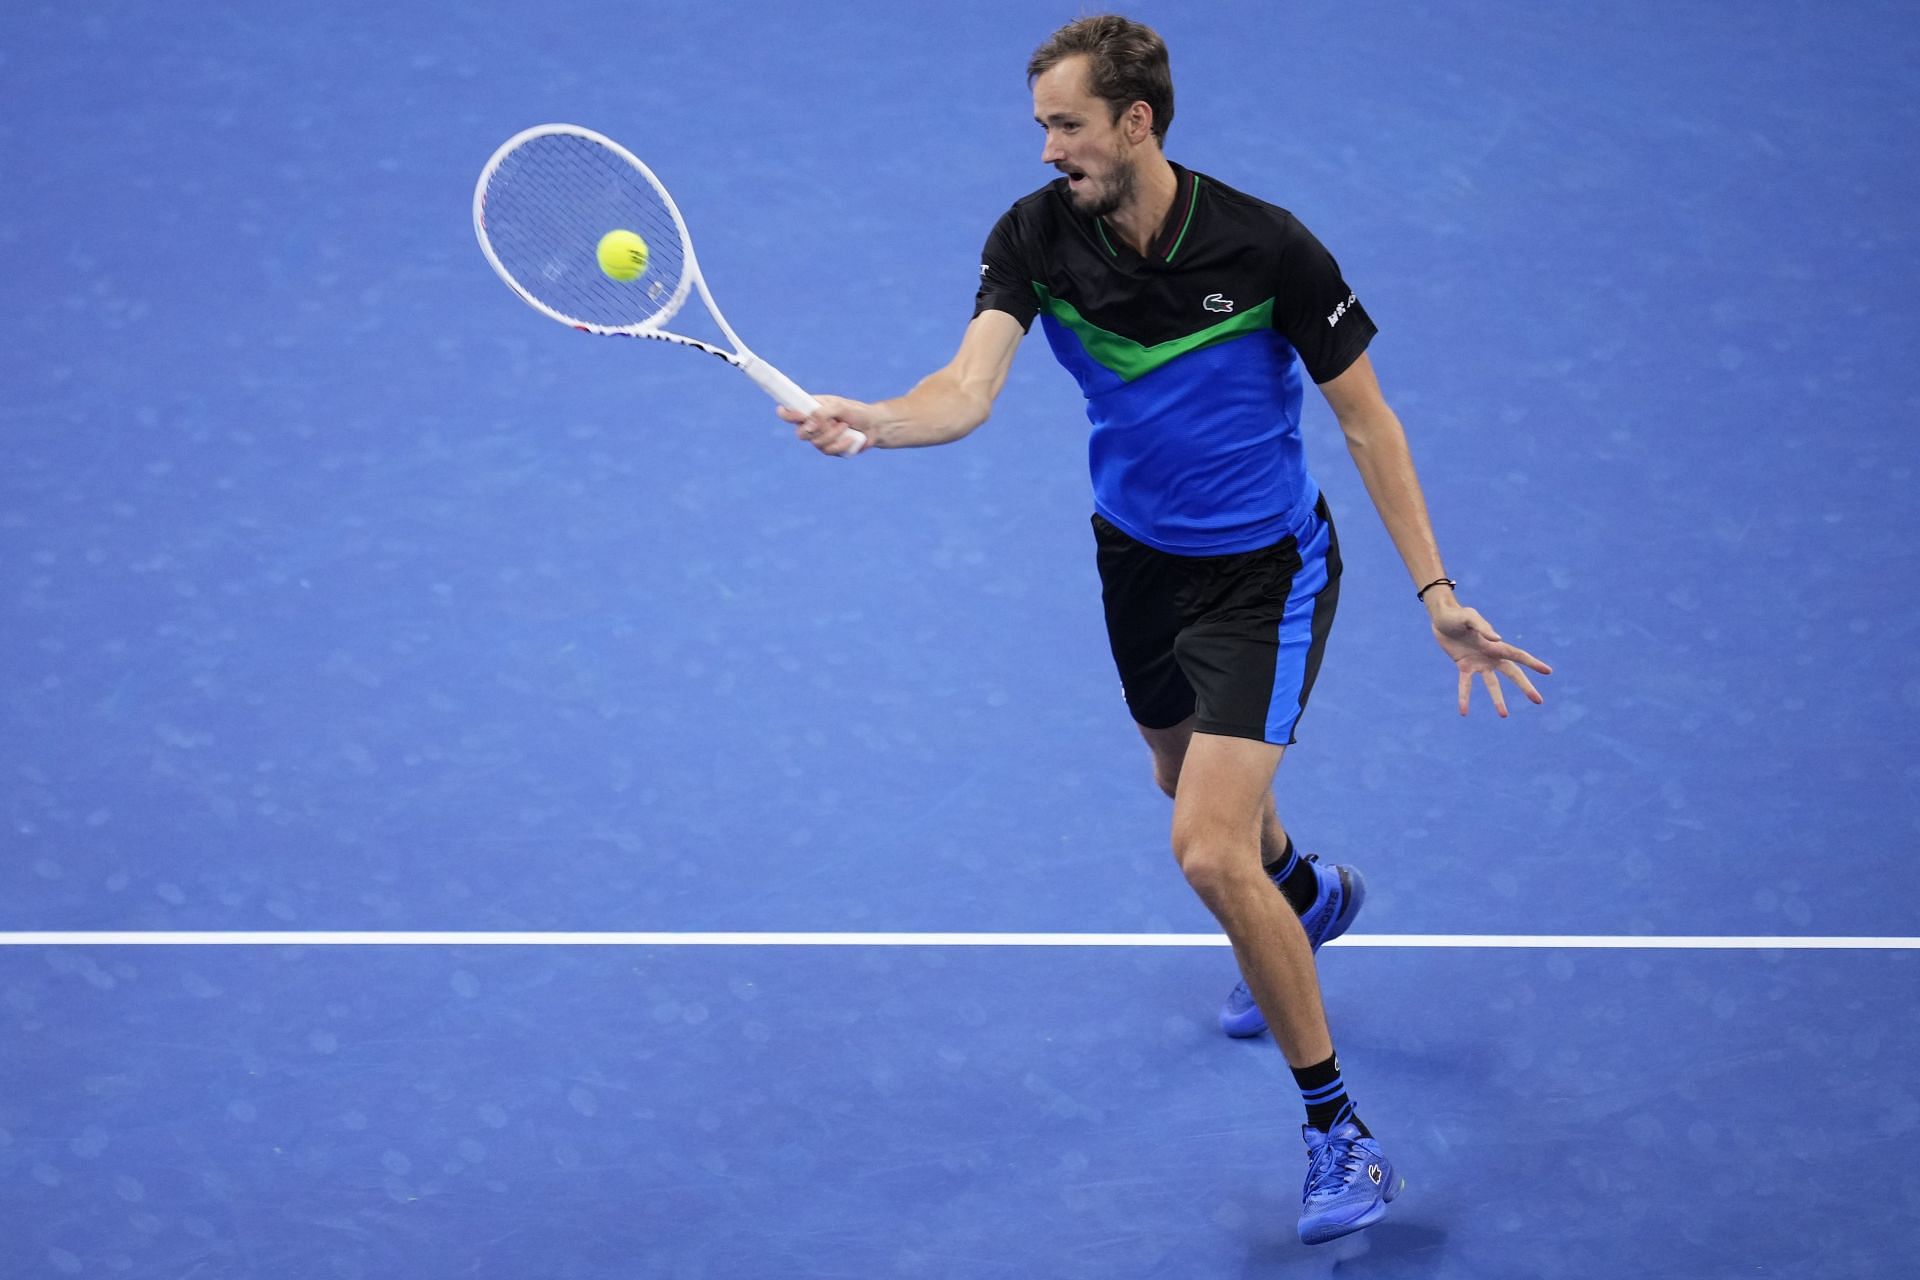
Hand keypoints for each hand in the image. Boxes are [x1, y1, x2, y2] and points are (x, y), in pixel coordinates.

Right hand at [777, 395, 876, 457]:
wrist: (874, 426)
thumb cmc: (856, 412)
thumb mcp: (840, 407)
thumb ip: (822, 413)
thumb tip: (808, 426)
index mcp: (810, 408)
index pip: (789, 411)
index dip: (788, 414)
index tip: (800, 415)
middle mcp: (812, 424)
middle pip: (800, 433)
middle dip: (816, 430)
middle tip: (830, 422)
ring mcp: (820, 438)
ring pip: (816, 443)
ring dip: (832, 435)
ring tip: (845, 425)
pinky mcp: (830, 449)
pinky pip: (828, 450)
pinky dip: (840, 444)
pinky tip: (849, 437)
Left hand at [1426, 598, 1551, 716]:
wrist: (1441, 617)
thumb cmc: (1457, 615)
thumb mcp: (1469, 618)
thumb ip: (1482, 627)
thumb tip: (1497, 640)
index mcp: (1496, 644)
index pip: (1518, 655)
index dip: (1533, 663)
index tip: (1548, 671)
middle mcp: (1491, 656)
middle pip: (1512, 673)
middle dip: (1525, 686)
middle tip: (1538, 701)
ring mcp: (1478, 663)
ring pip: (1492, 684)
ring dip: (1498, 699)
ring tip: (1504, 715)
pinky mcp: (1464, 666)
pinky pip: (1465, 685)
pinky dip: (1464, 698)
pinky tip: (1464, 711)